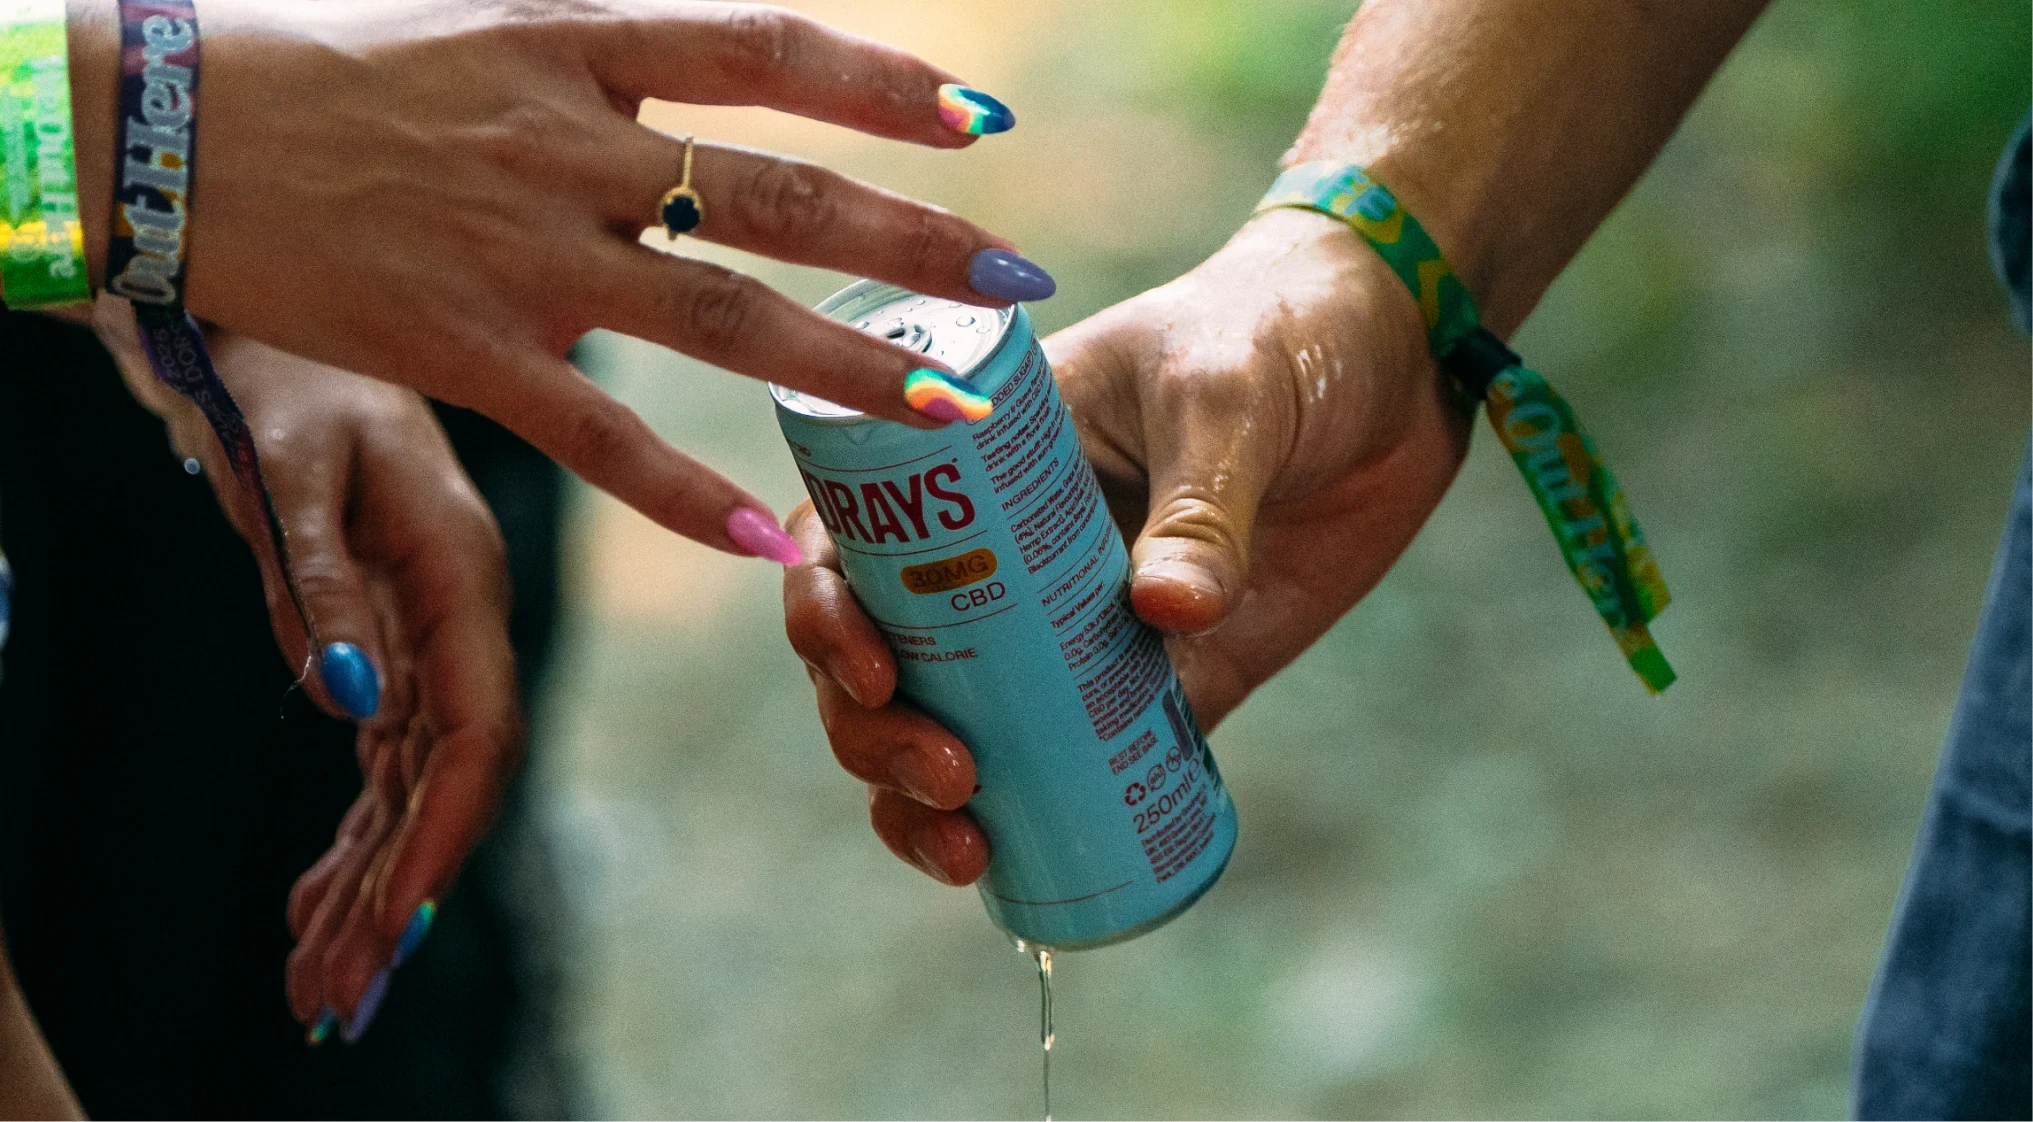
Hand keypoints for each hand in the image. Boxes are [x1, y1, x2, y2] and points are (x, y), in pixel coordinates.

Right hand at [64, 0, 1047, 560]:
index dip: (883, 83)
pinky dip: (687, 494)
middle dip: (912, 241)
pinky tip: (768, 540)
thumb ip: (610, 51)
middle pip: (776, 196)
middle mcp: (561, 144)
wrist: (158, 131)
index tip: (985, 121)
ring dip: (848, 372)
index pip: (762, 50)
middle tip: (1016, 281)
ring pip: (718, 321)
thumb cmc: (328, 61)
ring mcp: (517, 255)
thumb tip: (725, 69)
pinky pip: (598, 439)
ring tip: (955, 414)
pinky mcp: (464, 353)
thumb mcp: (482, 14)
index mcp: (569, 38)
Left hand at [106, 316, 519, 1040]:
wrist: (280, 323)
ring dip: (369, 879)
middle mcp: (457, 617)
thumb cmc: (287, 378)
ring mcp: (428, 633)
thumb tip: (351, 711)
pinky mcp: (389, 641)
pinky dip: (350, 830)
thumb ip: (323, 589)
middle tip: (335, 993)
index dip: (441, 833)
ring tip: (316, 975)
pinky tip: (313, 894)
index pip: (475, 733)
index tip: (395, 923)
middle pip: (447, 780)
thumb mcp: (287, 470)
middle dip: (396, 890)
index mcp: (459, 576)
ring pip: (412, 782)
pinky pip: (380, 757)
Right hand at [783, 209, 1472, 883]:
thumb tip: (1164, 617)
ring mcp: (1069, 625)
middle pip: (885, 654)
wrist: (1396, 366)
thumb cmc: (1280, 330)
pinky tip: (1018, 871)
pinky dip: (1035, 821)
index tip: (869, 667)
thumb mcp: (1227, 394)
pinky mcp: (1157, 682)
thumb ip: (1202, 500)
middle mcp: (996, 551)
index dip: (825, 610)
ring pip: (959, 722)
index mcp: (970, 458)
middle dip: (874, 732)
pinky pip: (1074, 764)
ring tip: (968, 849)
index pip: (852, 536)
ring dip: (923, 798)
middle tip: (947, 776)